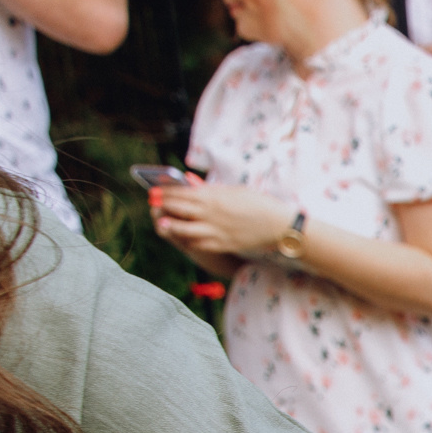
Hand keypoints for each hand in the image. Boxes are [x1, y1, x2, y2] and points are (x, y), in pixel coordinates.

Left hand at [151, 180, 291, 258]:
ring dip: (170, 225)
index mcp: (212, 195)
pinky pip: (198, 243)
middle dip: (163, 205)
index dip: (165, 191)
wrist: (278, 225)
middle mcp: (209, 212)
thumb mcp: (234, 191)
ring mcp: (214, 229)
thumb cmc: (259, 204)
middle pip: (177, 208)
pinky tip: (183, 239)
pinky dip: (188, 240)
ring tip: (161, 222)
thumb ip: (213, 191)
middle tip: (154, 203)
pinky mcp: (221, 244)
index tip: (155, 190)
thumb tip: (195, 188)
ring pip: (183, 228)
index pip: (180, 192)